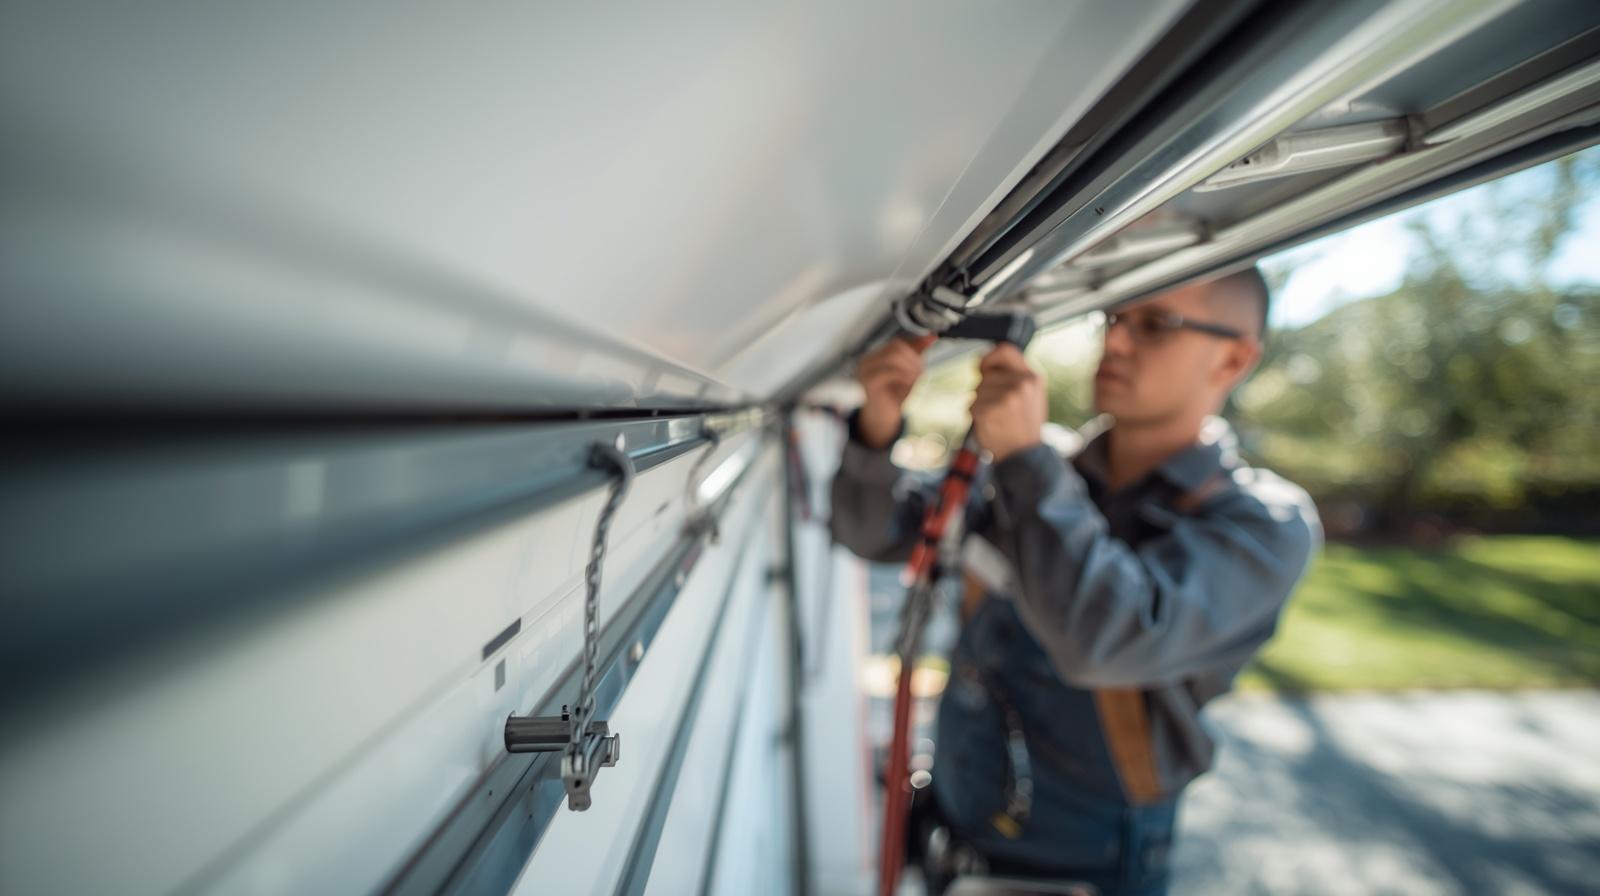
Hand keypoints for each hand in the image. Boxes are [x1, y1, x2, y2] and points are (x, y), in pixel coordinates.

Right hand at [855, 334, 934, 447]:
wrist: (883, 418)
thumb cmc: (893, 395)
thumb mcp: (909, 371)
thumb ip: (917, 353)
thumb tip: (931, 336)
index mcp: (875, 356)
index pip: (897, 342)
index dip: (915, 346)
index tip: (928, 353)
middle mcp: (867, 361)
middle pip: (895, 347)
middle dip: (914, 357)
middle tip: (922, 370)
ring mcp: (865, 371)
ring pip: (892, 356)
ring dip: (910, 366)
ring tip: (916, 377)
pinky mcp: (867, 382)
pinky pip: (889, 371)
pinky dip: (904, 375)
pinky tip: (909, 382)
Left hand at [971, 343, 1045, 460]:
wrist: (1023, 453)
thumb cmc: (1024, 423)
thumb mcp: (1030, 394)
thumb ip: (1011, 375)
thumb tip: (982, 361)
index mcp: (1032, 378)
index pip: (1005, 350)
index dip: (990, 358)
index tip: (983, 368)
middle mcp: (1021, 385)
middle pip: (986, 374)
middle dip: (985, 388)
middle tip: (999, 406)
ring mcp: (1005, 399)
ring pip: (977, 389)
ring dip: (980, 402)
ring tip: (996, 415)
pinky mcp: (989, 412)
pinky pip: (972, 405)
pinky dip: (975, 414)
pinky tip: (989, 423)